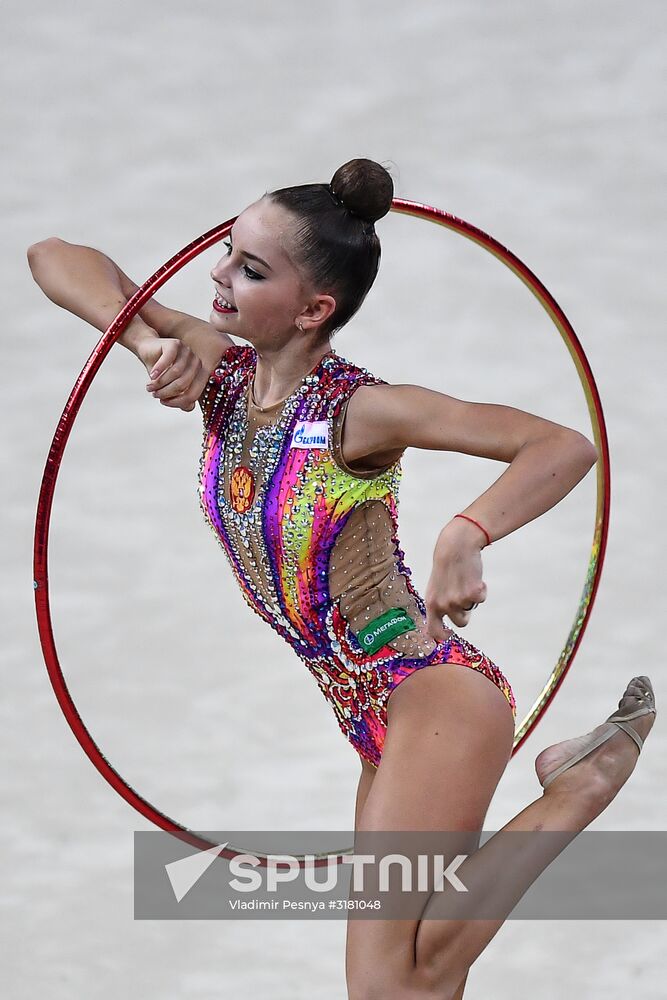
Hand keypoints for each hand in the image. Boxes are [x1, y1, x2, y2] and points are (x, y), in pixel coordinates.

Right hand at [139, 338, 208, 412]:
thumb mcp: (170, 387)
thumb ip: (182, 399)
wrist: (149, 350)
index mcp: (200, 375)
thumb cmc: (161, 371)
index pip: (194, 394)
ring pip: (176, 373)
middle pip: (184, 384)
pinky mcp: (175, 344)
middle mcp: (197, 363)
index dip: (178, 402)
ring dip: (160, 383)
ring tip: (150, 386)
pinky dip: (159, 370)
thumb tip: (188, 407)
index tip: (163, 402)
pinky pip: (168, 360)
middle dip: (166, 392)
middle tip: (154, 394)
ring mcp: (187, 352)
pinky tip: (152, 375)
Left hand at [424, 518, 487, 637]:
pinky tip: (473, 577)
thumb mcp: (436, 588)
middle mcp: (443, 605)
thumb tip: (441, 629)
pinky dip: (481, 589)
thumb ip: (439, 605)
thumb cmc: (446, 567)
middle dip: (465, 610)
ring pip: (471, 609)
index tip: (448, 635)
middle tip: (461, 592)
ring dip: (472, 598)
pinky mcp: (472, 593)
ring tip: (465, 581)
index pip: (434, 630)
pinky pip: (481, 599)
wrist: (455, 547)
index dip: (442, 636)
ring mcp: (458, 601)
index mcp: (432, 604)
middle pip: (461, 622)